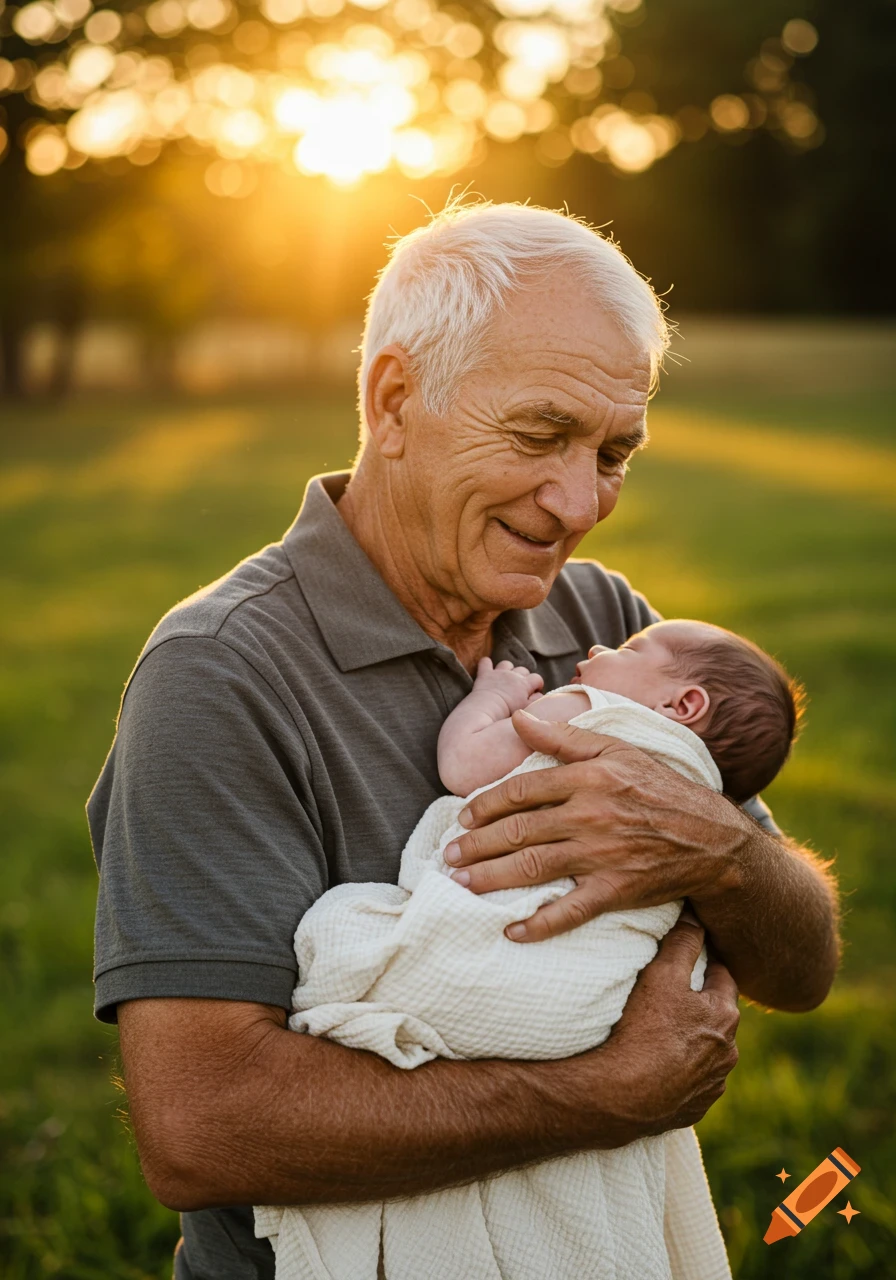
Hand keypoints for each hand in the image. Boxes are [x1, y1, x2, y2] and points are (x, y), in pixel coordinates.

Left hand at [444, 711, 749, 942]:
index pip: (521, 790)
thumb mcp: (616, 749)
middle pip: (518, 831)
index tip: (462, 817)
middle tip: (448, 856)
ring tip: (461, 884)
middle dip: (476, 845)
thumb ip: (564, 737)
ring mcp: (602, 856)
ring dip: (491, 878)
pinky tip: (511, 930)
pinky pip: (569, 911)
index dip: (485, 804)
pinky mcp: (615, 891)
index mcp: (588, 778)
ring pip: (533, 868)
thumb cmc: (659, 788)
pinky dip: (539, 924)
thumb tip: (518, 718)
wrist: (711, 838)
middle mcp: (590, 816)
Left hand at [472, 657, 543, 716]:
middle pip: (523, 670)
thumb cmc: (509, 712)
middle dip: (523, 677)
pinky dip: (486, 663)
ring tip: (505, 679)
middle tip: (519, 689)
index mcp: (525, 683)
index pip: (537, 678)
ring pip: (507, 664)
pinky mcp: (485, 674)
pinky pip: (485, 662)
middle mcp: (513, 675)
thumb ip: (537, 700)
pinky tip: (487, 667)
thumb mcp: (527, 708)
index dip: (537, 684)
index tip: (534, 692)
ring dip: (507, 669)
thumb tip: (540, 694)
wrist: (488, 710)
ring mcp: (499, 672)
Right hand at [570, 915, 739, 1142]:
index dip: (706, 962)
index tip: (691, 953)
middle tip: (672, 992)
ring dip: (692, 1040)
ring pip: (707, 1051)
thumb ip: (683, 942)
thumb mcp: (662, 974)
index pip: (723, 976)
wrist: (622, 1095)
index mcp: (725, 1017)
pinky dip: (680, 1071)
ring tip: (662, 1031)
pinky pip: (691, 1082)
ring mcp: (712, 1085)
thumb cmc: (644, 1028)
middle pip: (716, 1016)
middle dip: (700, 1002)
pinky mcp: (693, 1108)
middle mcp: (728, 1054)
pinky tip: (658, 1065)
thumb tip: (696, 916)